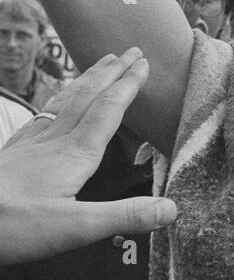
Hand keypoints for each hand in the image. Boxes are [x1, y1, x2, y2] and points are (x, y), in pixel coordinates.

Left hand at [0, 49, 176, 263]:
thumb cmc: (12, 225)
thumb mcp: (75, 228)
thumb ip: (124, 215)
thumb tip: (171, 208)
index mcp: (75, 154)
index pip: (108, 110)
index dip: (128, 85)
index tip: (144, 63)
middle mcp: (54, 141)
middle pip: (88, 97)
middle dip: (111, 72)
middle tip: (129, 50)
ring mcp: (30, 145)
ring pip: (63, 102)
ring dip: (86, 80)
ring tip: (99, 64)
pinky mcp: (13, 154)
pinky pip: (42, 116)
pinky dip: (56, 100)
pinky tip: (54, 103)